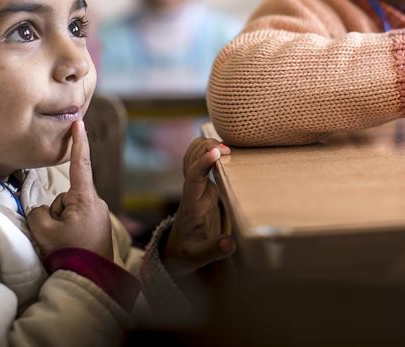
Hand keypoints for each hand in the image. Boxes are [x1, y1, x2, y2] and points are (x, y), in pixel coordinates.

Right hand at [27, 121, 112, 259]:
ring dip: (62, 224)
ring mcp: (98, 216)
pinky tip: (71, 247)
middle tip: (58, 236)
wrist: (90, 280)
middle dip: (56, 212)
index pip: (80, 164)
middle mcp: (96, 203)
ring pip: (67, 211)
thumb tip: (44, 210)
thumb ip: (38, 211)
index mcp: (85, 198)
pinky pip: (75, 222)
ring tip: (66, 243)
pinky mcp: (98, 227)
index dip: (78, 142)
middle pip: (64, 197)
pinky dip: (69, 231)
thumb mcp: (43, 229)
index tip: (79, 122)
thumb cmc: (69, 254)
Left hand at [163, 138, 235, 276]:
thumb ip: (213, 251)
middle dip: (206, 147)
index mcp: (190, 206)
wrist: (176, 252)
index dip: (204, 162)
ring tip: (228, 148)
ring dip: (206, 145)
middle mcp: (190, 192)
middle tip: (229, 150)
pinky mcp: (201, 187)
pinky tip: (224, 150)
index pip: (193, 178)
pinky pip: (200, 161)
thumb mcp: (197, 258)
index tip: (218, 152)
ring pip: (192, 156)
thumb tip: (229, 243)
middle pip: (191, 159)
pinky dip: (208, 150)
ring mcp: (195, 188)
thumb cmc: (186, 254)